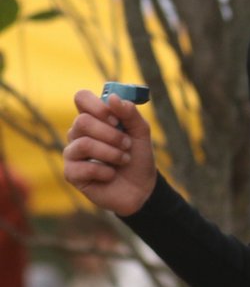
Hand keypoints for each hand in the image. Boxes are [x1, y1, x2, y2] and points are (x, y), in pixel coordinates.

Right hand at [63, 89, 157, 216]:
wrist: (142, 188)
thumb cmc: (138, 158)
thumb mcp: (141, 133)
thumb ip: (130, 113)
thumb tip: (112, 98)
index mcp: (94, 119)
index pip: (82, 98)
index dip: (98, 106)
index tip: (116, 120)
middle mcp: (78, 133)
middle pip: (82, 121)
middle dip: (111, 135)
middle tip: (127, 145)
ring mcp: (72, 153)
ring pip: (84, 143)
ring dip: (112, 153)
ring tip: (124, 160)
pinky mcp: (71, 173)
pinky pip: (84, 167)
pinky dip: (106, 172)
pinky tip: (111, 175)